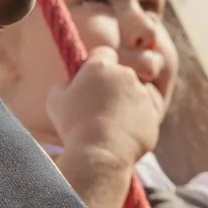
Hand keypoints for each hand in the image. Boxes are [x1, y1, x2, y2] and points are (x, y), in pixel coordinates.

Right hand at [45, 45, 164, 168]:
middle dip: (113, 85)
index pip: (104, 53)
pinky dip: (135, 121)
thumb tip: (69, 85)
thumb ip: (63, 85)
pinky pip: (143, 113)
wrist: (101, 153)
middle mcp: (125, 74)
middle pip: (121, 73)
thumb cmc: (73, 125)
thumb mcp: (55, 101)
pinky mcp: (153, 113)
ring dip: (125, 103)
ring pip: (134, 93)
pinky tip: (120, 134)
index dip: (97, 65)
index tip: (91, 80)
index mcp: (101, 66)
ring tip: (108, 124)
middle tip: (99, 105)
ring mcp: (142, 94)